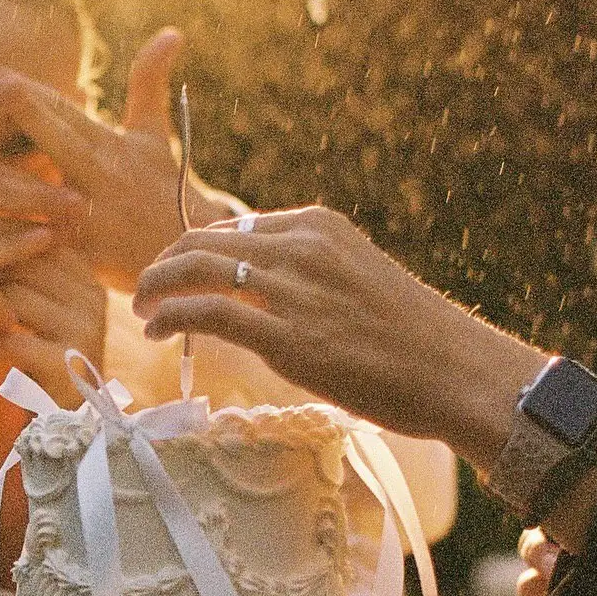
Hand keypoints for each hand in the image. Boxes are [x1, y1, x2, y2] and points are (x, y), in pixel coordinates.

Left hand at [0, 28, 247, 291]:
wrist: (191, 251)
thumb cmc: (165, 189)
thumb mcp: (155, 136)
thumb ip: (151, 83)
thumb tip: (172, 31)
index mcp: (109, 145)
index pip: (62, 110)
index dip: (26, 89)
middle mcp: (101, 176)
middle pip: (56, 138)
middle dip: (18, 111)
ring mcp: (96, 217)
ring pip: (45, 192)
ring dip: (5, 174)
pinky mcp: (90, 258)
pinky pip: (49, 246)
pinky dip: (16, 237)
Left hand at [0, 242, 106, 405]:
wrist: (55, 430)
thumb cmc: (30, 363)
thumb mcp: (26, 308)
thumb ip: (12, 267)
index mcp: (82, 276)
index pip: (32, 235)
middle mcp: (91, 297)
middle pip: (24, 261)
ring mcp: (85, 332)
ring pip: (17, 295)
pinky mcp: (70, 367)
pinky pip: (15, 341)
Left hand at [133, 205, 549, 470]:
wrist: (454, 370)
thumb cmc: (413, 339)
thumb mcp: (359, 282)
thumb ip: (312, 279)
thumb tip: (271, 296)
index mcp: (321, 227)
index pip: (236, 225)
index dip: (196, 248)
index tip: (178, 272)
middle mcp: (303, 247)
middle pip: (205, 239)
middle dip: (166, 262)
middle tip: (146, 287)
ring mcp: (293, 290)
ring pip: (199, 270)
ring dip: (158, 287)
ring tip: (142, 307)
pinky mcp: (287, 337)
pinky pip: (209, 314)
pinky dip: (172, 316)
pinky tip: (155, 329)